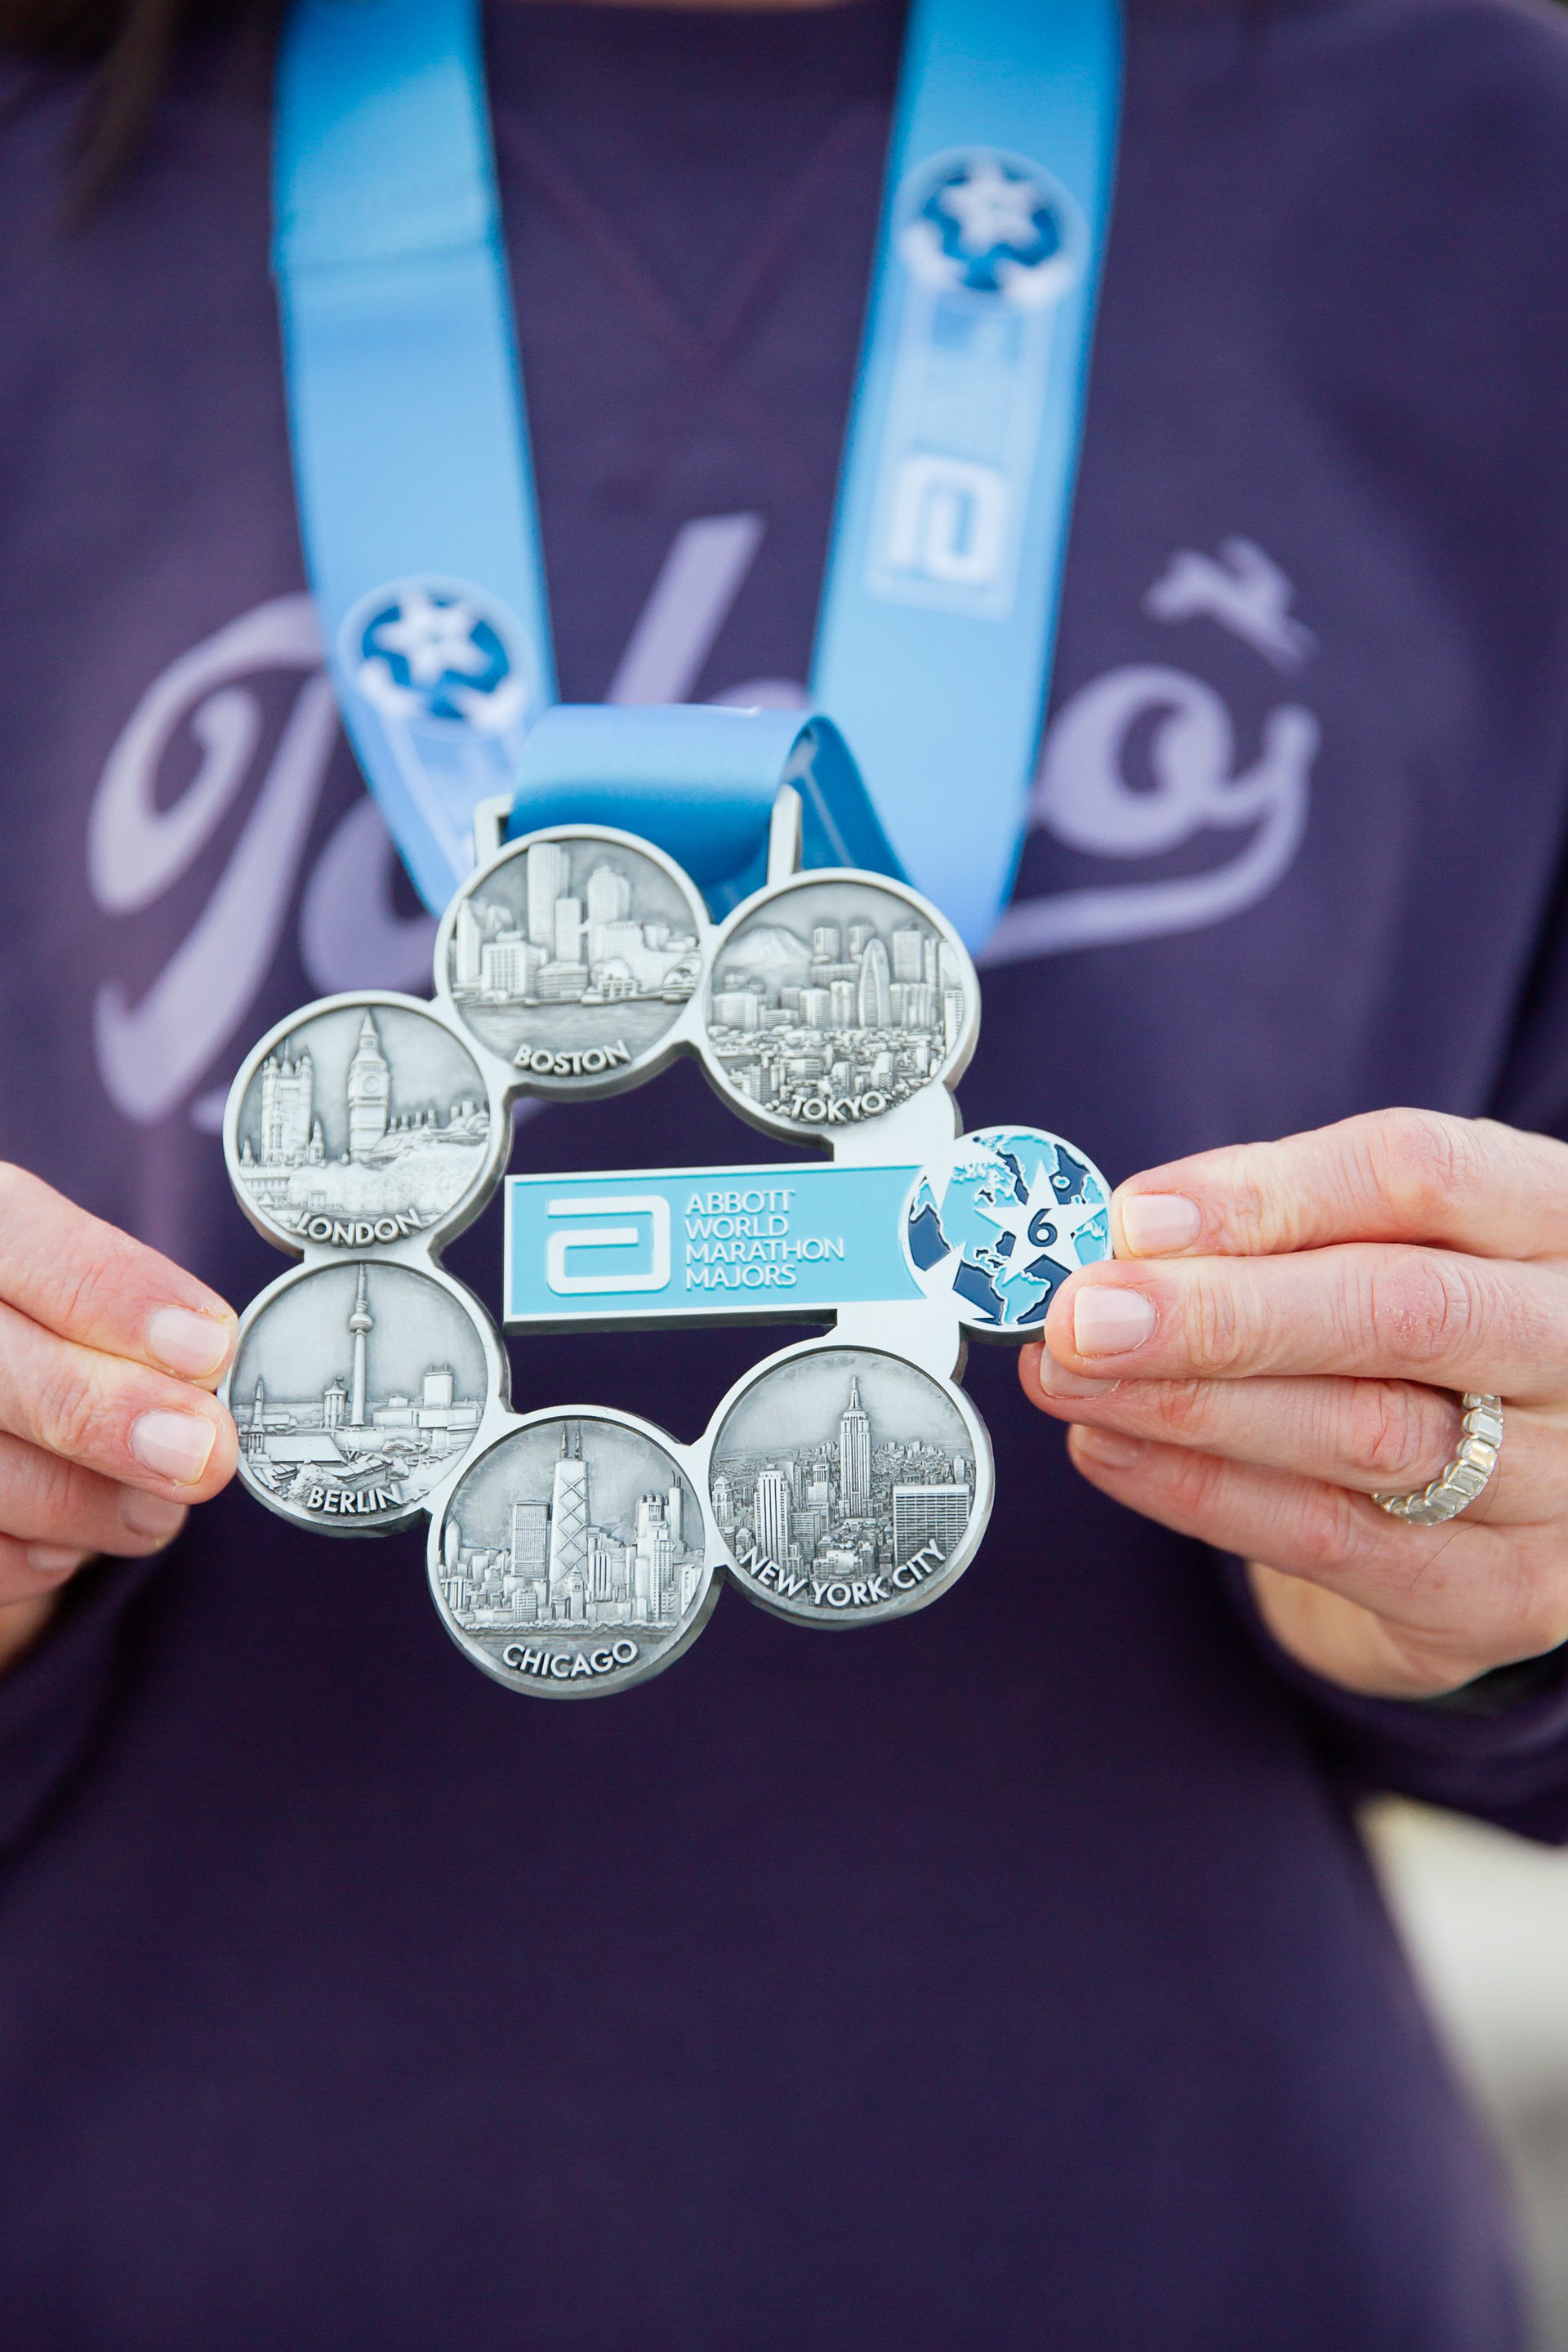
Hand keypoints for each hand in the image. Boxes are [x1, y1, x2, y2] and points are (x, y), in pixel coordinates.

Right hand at [0, 1165, 237, 1671]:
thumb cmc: (34, 1344)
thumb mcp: (72, 1298)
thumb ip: (129, 1321)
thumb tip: (206, 1371)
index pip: (21, 1238)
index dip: (117, 1295)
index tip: (209, 1347)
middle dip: (111, 1416)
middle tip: (203, 1452)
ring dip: (84, 1504)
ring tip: (155, 1512)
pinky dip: (29, 1558)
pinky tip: (67, 1547)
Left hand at [1021, 1110, 1567, 1699]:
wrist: (1494, 1498)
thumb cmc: (1409, 1332)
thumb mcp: (1371, 1242)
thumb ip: (1270, 1225)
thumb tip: (1122, 1237)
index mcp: (1554, 1215)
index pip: (1421, 1175)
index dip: (1266, 1193)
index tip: (1131, 1218)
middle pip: (1403, 1311)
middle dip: (1221, 1314)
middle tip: (1081, 1315)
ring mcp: (1563, 1477)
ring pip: (1367, 1433)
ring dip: (1192, 1405)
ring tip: (1069, 1376)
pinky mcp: (1508, 1588)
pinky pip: (1335, 1540)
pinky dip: (1201, 1493)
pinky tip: (1110, 1448)